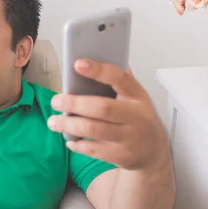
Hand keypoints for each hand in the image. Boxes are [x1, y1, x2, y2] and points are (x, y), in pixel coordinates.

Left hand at [47, 59, 169, 170]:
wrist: (154, 151)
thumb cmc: (137, 117)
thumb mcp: (135, 97)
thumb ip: (118, 80)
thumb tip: (98, 53)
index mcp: (138, 96)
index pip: (120, 78)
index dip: (98, 70)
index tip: (77, 64)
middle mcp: (136, 116)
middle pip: (101, 107)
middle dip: (74, 103)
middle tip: (56, 101)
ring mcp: (130, 137)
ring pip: (93, 129)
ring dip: (68, 125)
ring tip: (53, 121)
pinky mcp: (122, 156)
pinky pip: (93, 149)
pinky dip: (77, 143)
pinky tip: (69, 138)